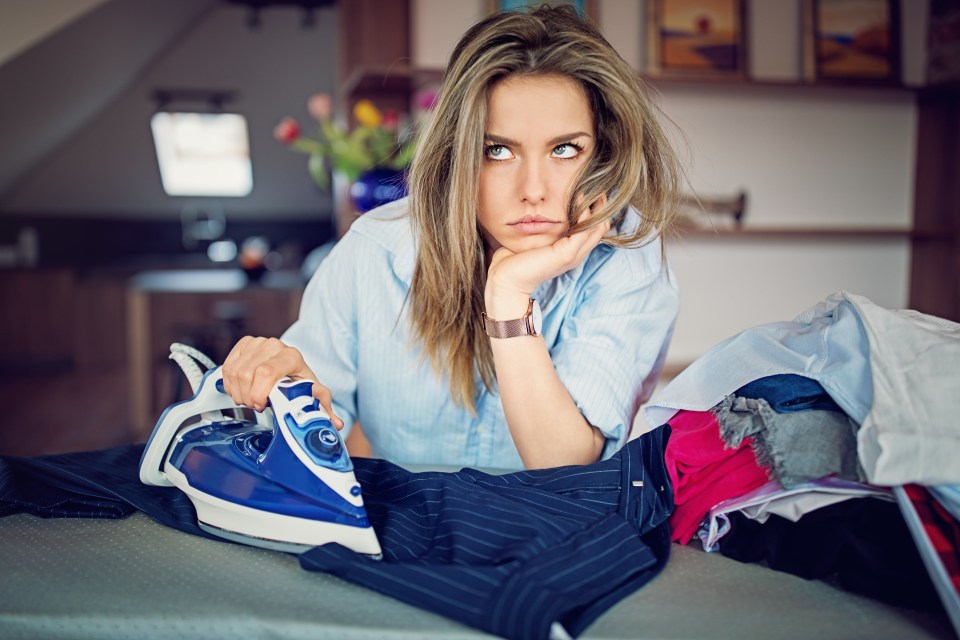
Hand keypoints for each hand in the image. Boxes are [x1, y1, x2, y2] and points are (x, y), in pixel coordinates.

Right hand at [220, 336, 342, 428]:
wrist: (291, 366)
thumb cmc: (300, 381)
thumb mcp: (312, 394)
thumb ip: (322, 408)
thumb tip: (334, 423)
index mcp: (292, 356)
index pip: (266, 372)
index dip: (258, 392)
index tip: (260, 406)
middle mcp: (274, 346)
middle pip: (248, 374)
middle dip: (248, 397)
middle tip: (256, 406)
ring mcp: (257, 343)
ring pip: (235, 372)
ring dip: (239, 392)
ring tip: (250, 399)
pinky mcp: (243, 344)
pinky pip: (228, 367)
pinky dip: (230, 384)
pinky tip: (241, 390)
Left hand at [485, 194, 610, 313]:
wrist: (506, 279)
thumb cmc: (514, 260)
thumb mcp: (534, 239)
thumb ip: (543, 228)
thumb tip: (540, 210)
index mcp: (570, 252)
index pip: (593, 229)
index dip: (596, 209)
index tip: (589, 189)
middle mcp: (576, 254)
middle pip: (601, 226)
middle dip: (601, 205)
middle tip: (596, 184)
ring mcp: (574, 255)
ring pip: (598, 226)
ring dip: (597, 205)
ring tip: (591, 186)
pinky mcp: (567, 253)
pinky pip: (584, 228)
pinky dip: (584, 211)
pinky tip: (578, 197)